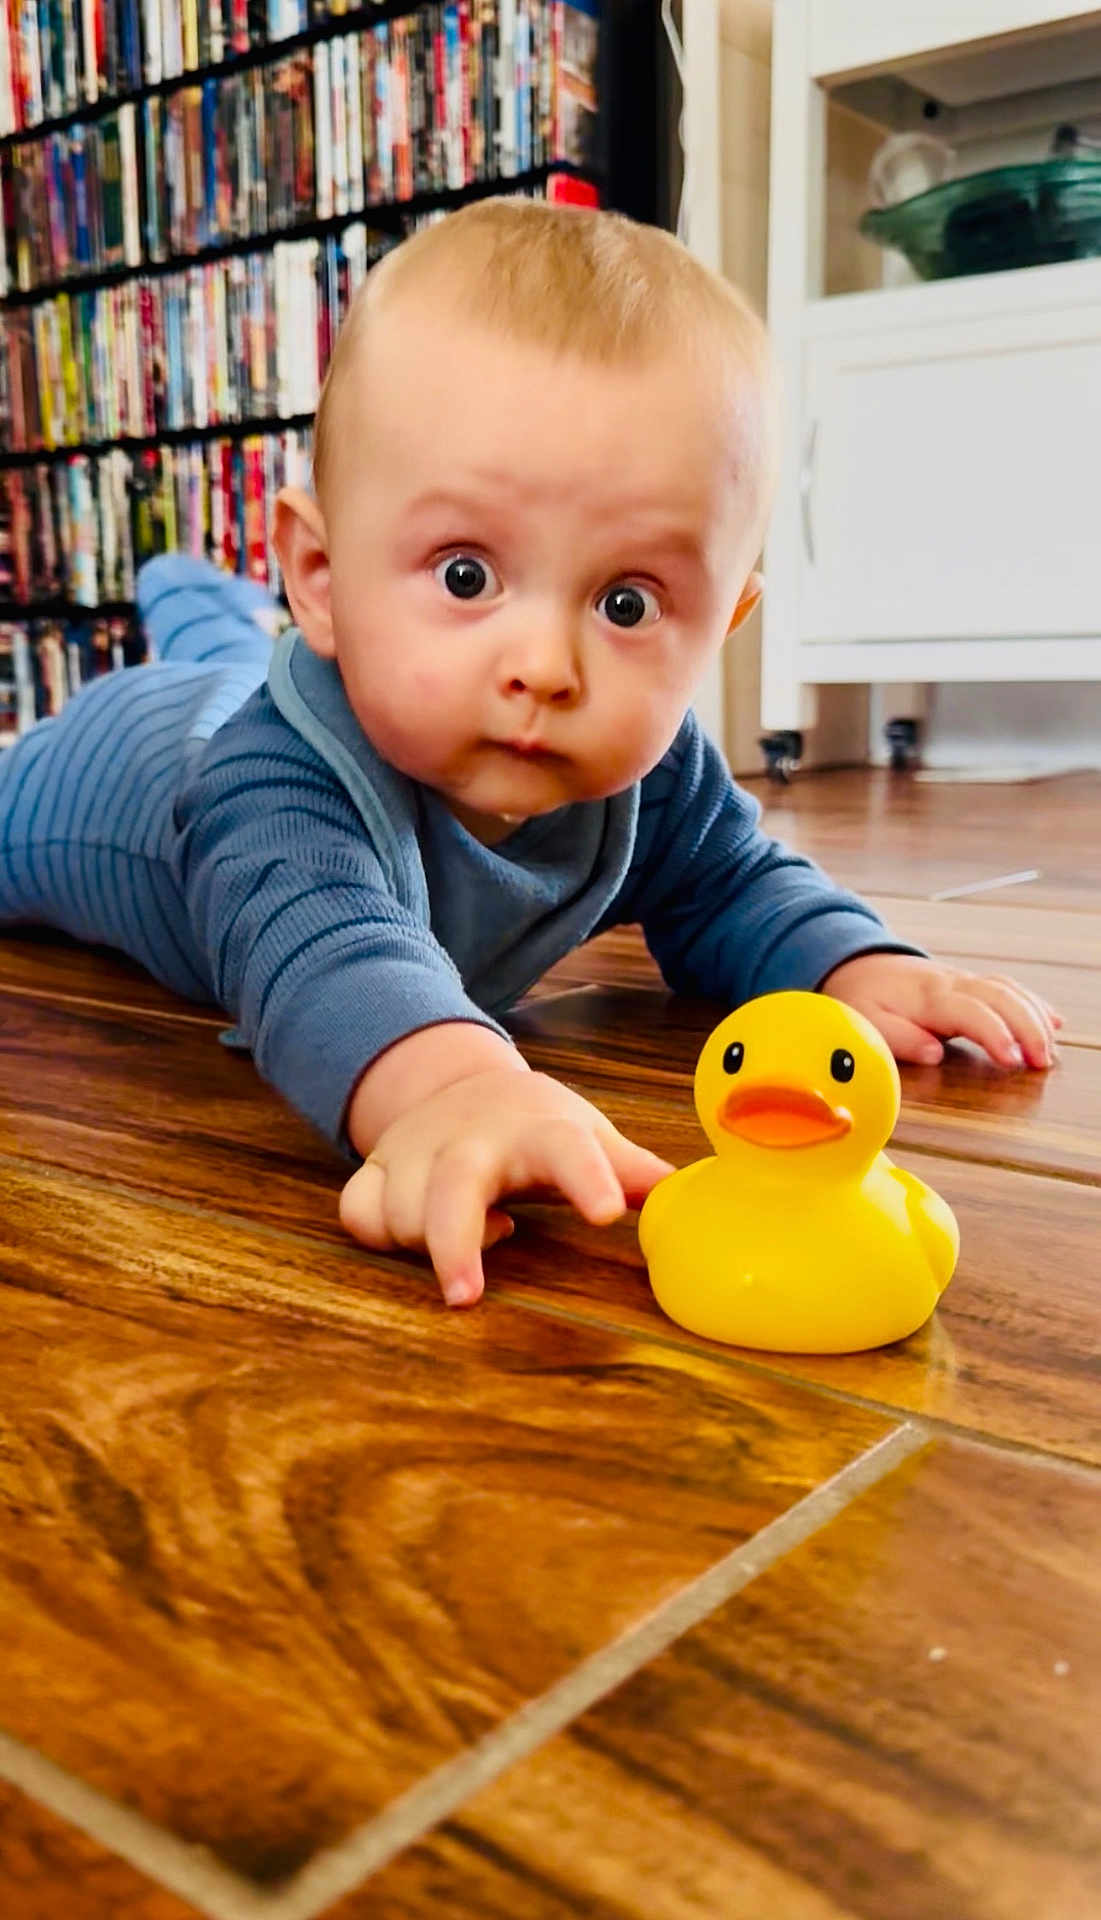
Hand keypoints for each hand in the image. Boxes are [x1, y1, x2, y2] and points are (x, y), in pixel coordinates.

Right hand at [339, 1068, 672, 1307]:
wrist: (458, 1084)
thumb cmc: (534, 1127)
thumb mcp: (584, 1136)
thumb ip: (630, 1170)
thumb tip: (685, 1195)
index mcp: (539, 1132)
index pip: (568, 1149)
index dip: (589, 1177)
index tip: (608, 1212)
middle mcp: (471, 1140)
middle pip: (454, 1187)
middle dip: (454, 1241)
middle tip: (465, 1297)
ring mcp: (417, 1152)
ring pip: (403, 1211)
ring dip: (431, 1242)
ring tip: (478, 1233)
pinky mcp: (376, 1169)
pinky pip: (359, 1213)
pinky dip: (379, 1234)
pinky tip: (416, 1235)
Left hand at [820, 952, 1061, 1069]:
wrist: (856, 964)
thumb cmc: (860, 998)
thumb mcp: (864, 1021)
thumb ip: (899, 1038)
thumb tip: (935, 1055)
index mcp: (927, 996)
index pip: (972, 1012)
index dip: (996, 1035)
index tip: (1013, 1060)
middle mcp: (951, 983)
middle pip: (1002, 998)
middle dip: (1028, 1028)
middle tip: (1043, 1062)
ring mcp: (964, 980)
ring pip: (1010, 991)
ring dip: (1036, 1018)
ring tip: (1050, 1051)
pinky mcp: (970, 984)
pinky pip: (1008, 988)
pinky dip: (1034, 1004)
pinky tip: (1054, 1022)